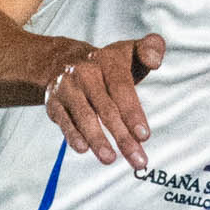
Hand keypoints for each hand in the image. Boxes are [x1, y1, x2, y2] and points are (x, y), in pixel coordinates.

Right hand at [44, 34, 163, 170]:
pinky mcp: (54, 102)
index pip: (122, 89)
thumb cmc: (111, 65)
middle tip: (138, 160)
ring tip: (110, 159)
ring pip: (84, 116)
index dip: (132, 113)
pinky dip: (72, 135)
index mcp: (107, 61)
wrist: (66, 60)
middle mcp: (85, 73)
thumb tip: (155, 61)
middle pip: (106, 108)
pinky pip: (64, 120)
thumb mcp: (131, 51)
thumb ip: (151, 49)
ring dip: (97, 139)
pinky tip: (83, 149)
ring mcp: (67, 88)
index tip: (144, 136)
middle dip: (122, 137)